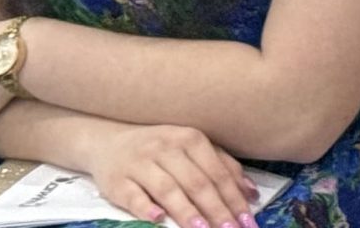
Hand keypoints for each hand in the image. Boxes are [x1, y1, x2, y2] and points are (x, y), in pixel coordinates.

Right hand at [86, 123, 260, 227]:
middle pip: (196, 182)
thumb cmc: (160, 148)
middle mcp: (166, 148)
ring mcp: (140, 163)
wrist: (108, 141)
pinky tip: (158, 220)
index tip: (246, 220)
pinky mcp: (116, 181)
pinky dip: (145, 208)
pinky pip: (132, 196)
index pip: (216, 172)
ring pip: (168, 189)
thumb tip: (251, 193)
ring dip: (186, 211)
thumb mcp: (192, 148)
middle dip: (215, 209)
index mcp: (190, 139)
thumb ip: (223, 166)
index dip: (233, 197)